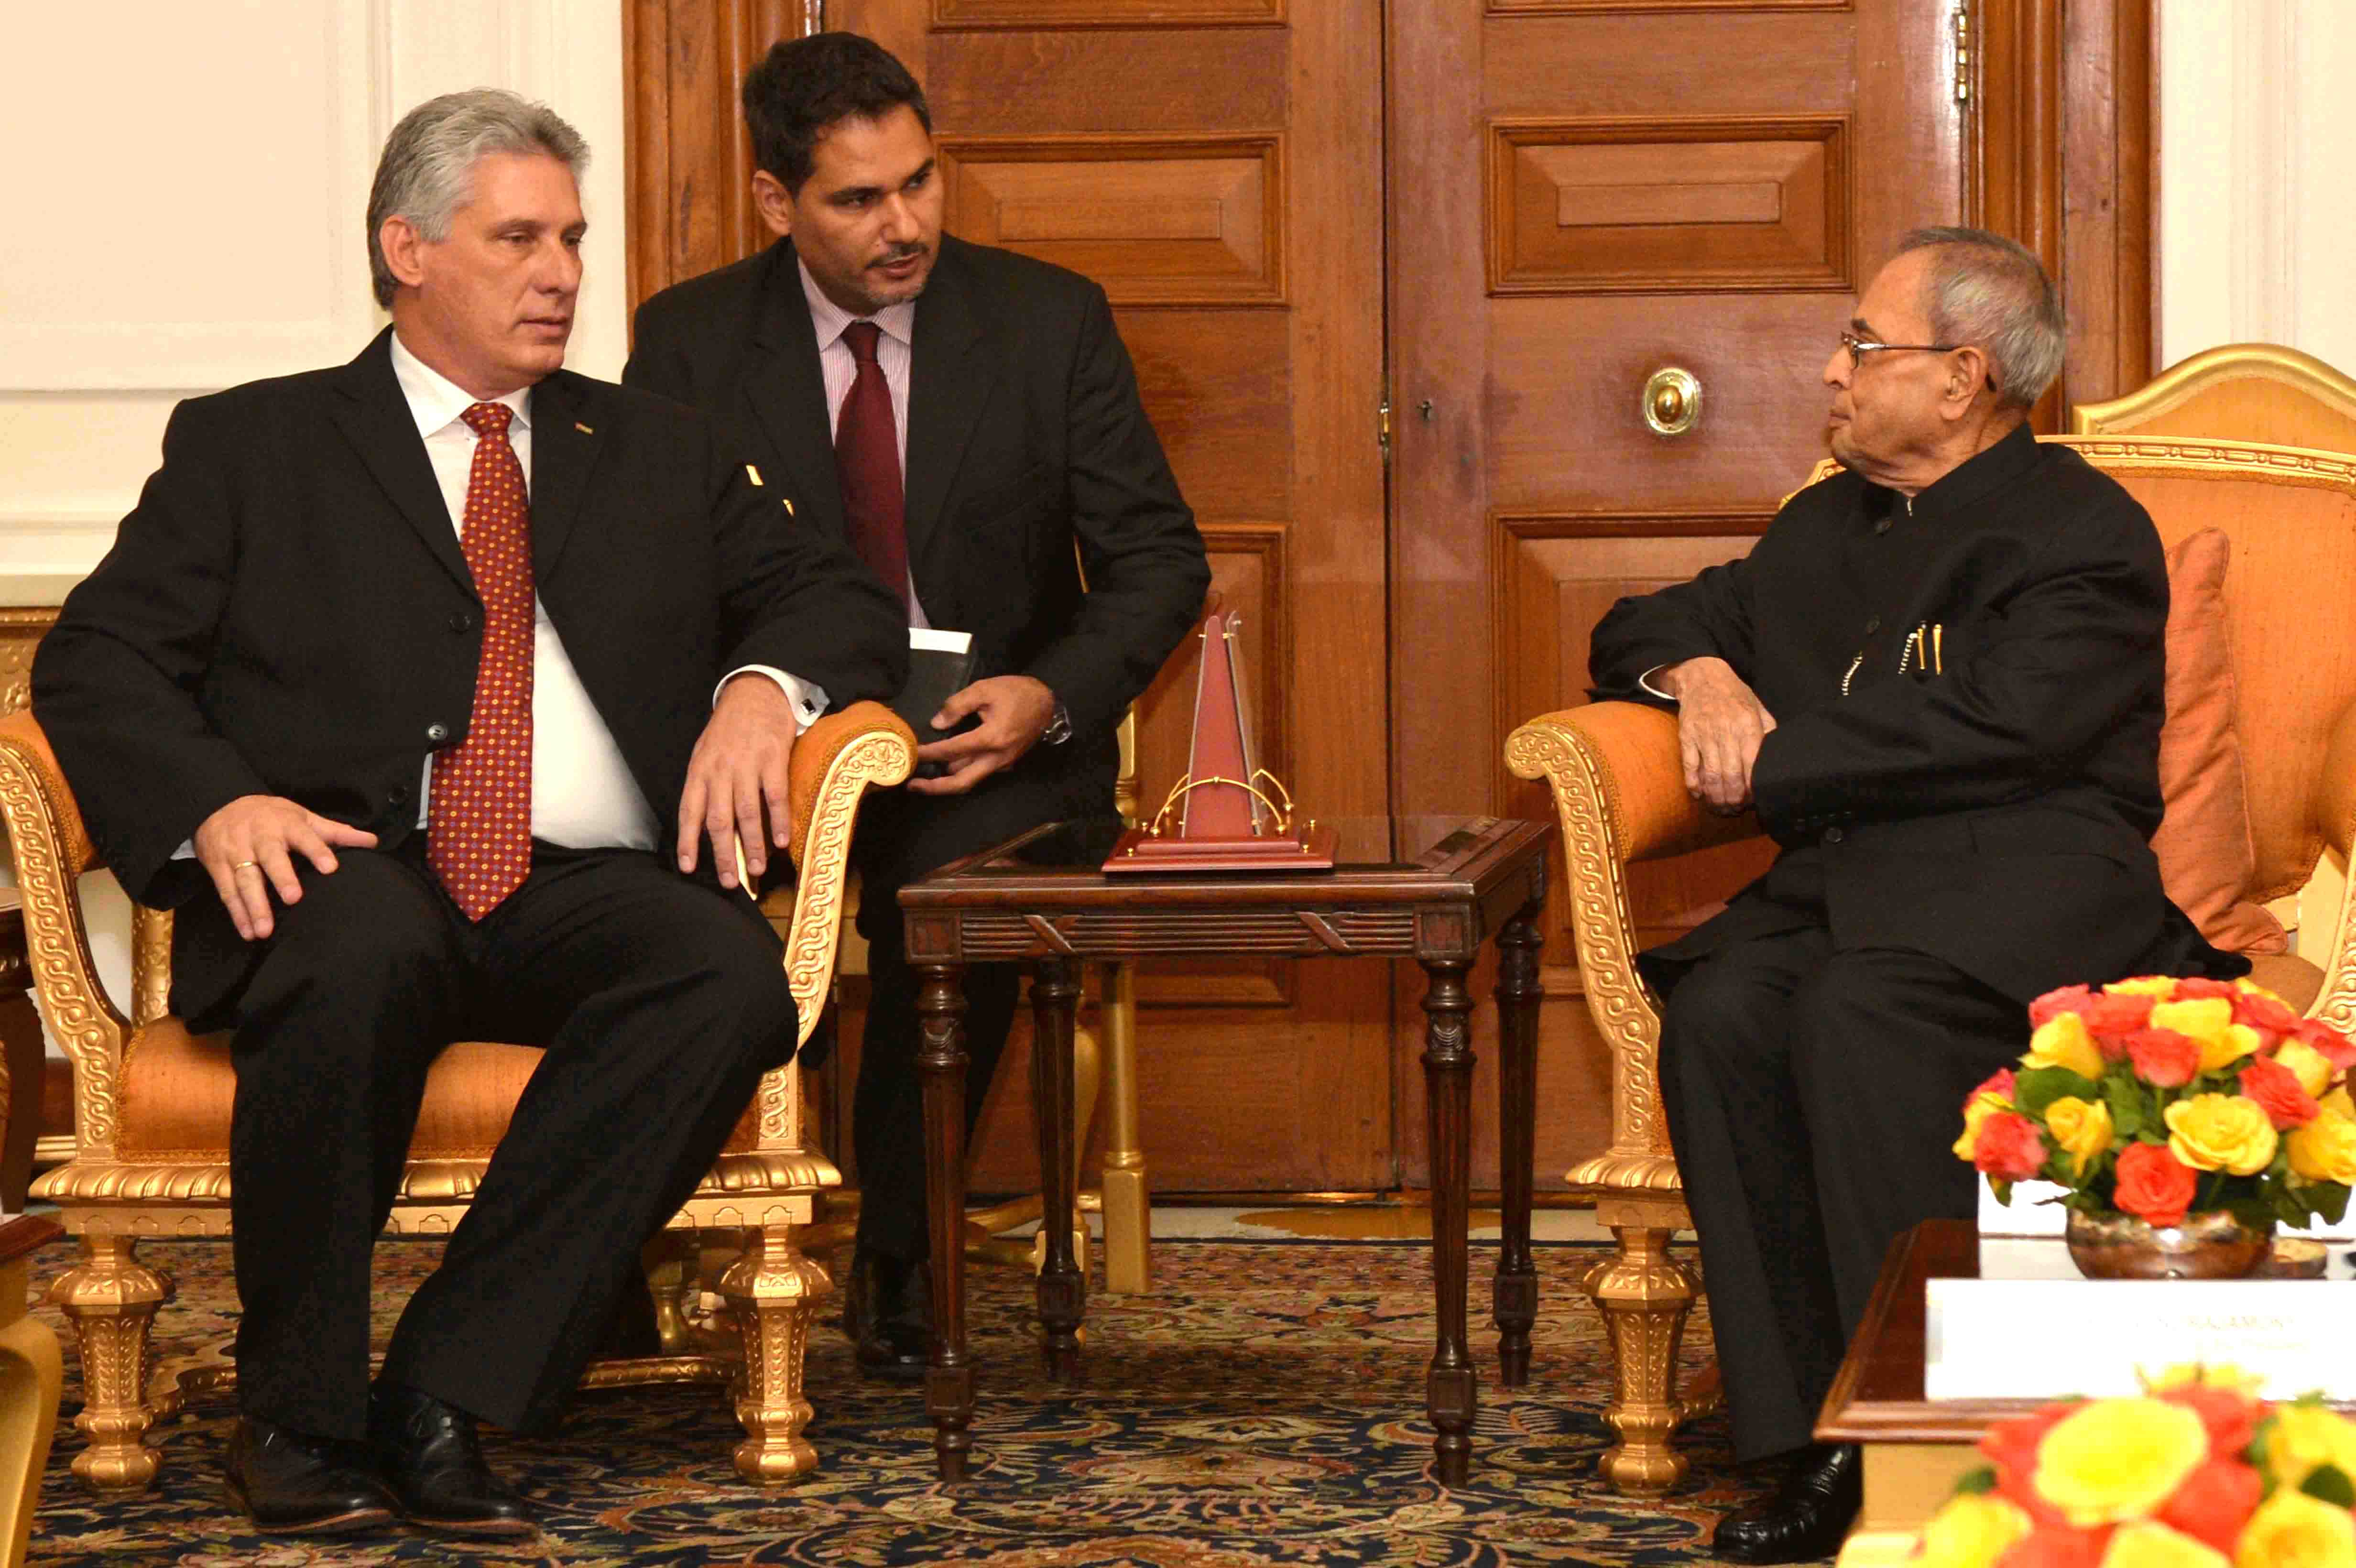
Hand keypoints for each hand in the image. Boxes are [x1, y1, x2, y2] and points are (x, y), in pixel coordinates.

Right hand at [193, 795, 378, 941]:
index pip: (304, 836)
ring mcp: (236, 852)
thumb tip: (372, 841)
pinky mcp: (217, 866)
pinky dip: (237, 914)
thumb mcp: (302, 816)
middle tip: (294, 898)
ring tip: (265, 931)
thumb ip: (335, 832)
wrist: (218, 803)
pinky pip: (226, 891)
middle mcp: (259, 837)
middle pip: (270, 857)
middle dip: (281, 877)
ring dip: (254, 906)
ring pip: (244, 879)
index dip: (316, 850)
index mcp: (285, 823)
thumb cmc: (270, 815)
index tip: (330, 867)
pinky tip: (248, 932)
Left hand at [678, 674, 798, 889]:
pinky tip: (783, 840)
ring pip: (746, 812)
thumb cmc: (730, 727)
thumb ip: (705, 784)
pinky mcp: (773, 758)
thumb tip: (704, 823)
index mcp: (699, 770)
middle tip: (730, 882)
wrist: (756, 691)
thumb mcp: (706, 752)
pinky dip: (779, 820)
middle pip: (718, 820)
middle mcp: (720, 770)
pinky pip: (775, 795)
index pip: (689, 811)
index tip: (689, 867)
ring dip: (752, 845)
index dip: (688, 841)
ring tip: (758, 869)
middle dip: (723, 854)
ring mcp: (747, 764)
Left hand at [909, 675, 1056, 795]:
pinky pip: (981, 772)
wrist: (1048, 702)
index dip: (928, 753)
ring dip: (946, 779)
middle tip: (911, 785)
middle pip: (961, 782)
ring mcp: (1003, 764)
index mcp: (990, 739)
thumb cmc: (1016, 692)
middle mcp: (996, 758)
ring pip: (970, 779)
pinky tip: (949, 764)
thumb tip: (937, 724)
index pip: (951, 751)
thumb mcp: (984, 689)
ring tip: (924, 775)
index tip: (911, 753)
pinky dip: (963, 771)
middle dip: (934, 787)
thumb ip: (958, 705)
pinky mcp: (1006, 763)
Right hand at [1659, 656, 1776, 814]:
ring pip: (1710, 775)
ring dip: (1715, 797)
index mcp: (1748, 725)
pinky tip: (1700, 796)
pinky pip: (1690, 766)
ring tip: (1720, 808)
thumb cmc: (1735, 696)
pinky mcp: (1686, 736)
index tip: (1753, 801)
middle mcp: (1726, 731)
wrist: (1703, 677)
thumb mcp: (1759, 708)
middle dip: (1733, 799)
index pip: (1752, 765)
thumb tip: (1776, 758)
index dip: (1752, 789)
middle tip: (1735, 810)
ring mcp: (1704, 734)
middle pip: (1730, 775)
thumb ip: (1768, 732)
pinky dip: (1693, 785)